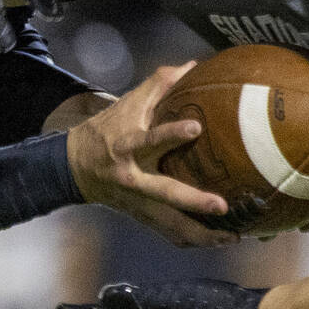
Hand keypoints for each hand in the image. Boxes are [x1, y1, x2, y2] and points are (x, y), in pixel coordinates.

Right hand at [65, 64, 236, 247]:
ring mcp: (138, 202)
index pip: (149, 140)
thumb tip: (191, 66)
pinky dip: (193, 241)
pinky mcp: (142, 217)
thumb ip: (158, 85)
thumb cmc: (107, 130)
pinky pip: (170, 234)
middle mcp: (133, 178)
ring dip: (201, 234)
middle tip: (222, 206)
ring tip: (233, 236)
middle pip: (164, 194)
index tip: (196, 128)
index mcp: (127, 146)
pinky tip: (217, 240)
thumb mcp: (127, 104)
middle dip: (193, 202)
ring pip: (170, 225)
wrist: (76, 167)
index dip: (171, 134)